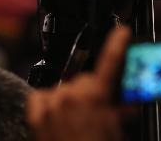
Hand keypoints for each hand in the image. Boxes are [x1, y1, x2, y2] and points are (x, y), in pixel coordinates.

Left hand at [27, 26, 130, 140]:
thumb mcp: (116, 132)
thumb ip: (119, 112)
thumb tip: (123, 104)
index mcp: (96, 98)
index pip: (110, 63)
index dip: (117, 44)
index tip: (122, 31)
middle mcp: (71, 95)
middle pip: (87, 80)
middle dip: (94, 94)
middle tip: (99, 114)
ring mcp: (52, 104)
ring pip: (66, 88)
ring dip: (73, 101)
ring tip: (78, 124)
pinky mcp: (37, 115)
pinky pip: (42, 96)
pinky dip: (49, 103)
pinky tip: (57, 117)